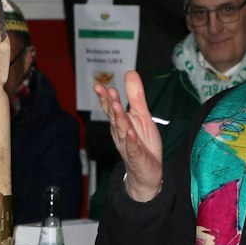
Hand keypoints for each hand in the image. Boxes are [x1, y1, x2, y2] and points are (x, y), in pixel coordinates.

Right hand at [94, 71, 162, 202]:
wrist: (146, 173)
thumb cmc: (142, 144)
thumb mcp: (141, 115)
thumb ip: (135, 96)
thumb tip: (130, 72)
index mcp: (120, 123)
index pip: (111, 108)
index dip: (105, 97)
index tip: (99, 85)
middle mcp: (120, 133)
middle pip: (114, 117)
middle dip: (110, 104)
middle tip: (107, 90)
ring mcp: (128, 146)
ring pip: (122, 131)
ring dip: (119, 119)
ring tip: (116, 105)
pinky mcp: (137, 157)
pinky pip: (133, 148)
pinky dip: (131, 141)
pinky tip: (130, 133)